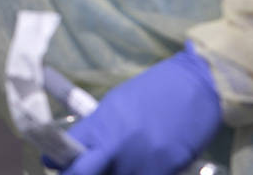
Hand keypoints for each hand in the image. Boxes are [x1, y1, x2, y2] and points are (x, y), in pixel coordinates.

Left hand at [59, 43, 222, 174]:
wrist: (198, 87)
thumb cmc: (154, 90)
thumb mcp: (115, 103)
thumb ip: (97, 128)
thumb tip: (81, 146)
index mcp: (101, 125)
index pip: (68, 152)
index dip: (57, 159)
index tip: (53, 160)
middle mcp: (118, 148)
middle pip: (84, 174)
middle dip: (77, 174)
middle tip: (76, 170)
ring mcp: (142, 164)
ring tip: (110, 164)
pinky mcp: (166, 172)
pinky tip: (134, 167)